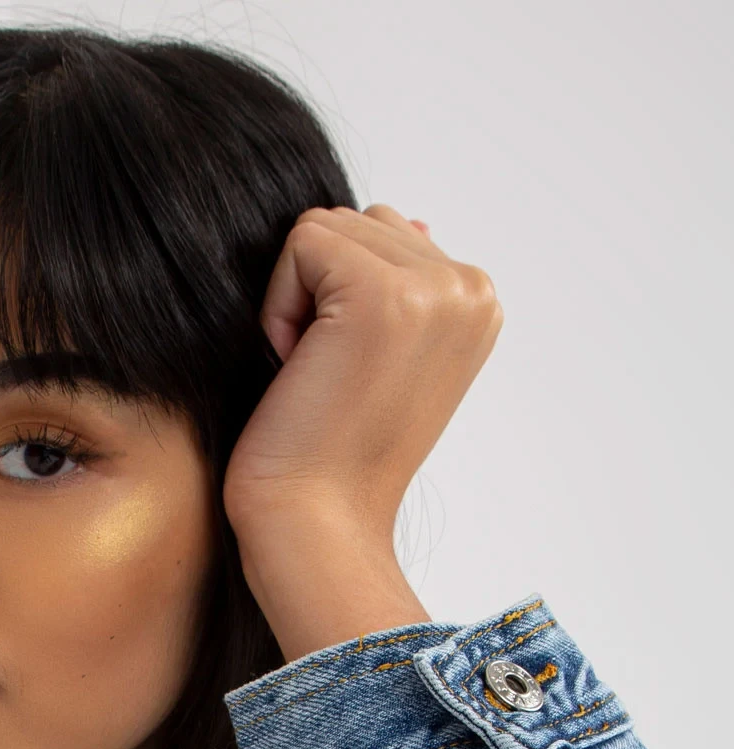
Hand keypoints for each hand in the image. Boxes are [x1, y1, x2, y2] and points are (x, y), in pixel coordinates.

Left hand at [223, 204, 502, 662]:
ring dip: (297, 299)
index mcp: (478, 300)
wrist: (317, 524)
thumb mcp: (382, 359)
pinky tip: (298, 366)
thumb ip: (399, 282)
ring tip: (316, 372)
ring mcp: (436, 287)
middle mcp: (472, 286)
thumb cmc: (332, 456)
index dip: (338, 302)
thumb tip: (410, 217)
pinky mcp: (382, 293)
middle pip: (356, 221)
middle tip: (327, 378)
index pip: (383, 235)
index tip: (347, 376)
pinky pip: (300, 242)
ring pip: (327, 227)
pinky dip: (278, 306)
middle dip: (318, 293)